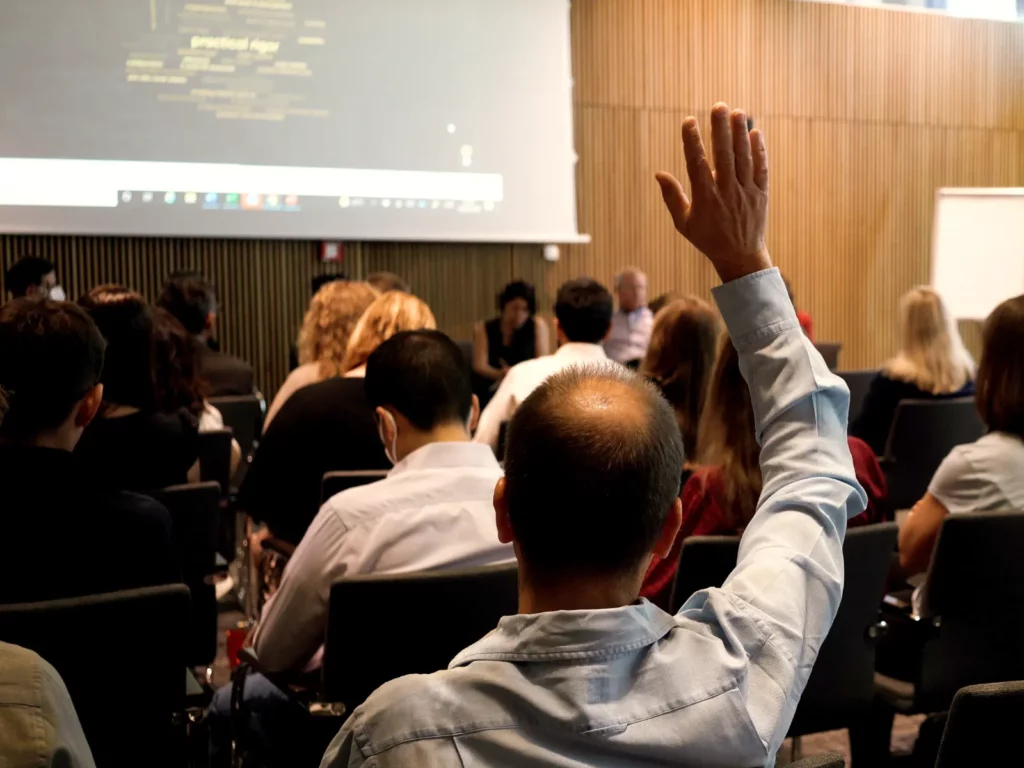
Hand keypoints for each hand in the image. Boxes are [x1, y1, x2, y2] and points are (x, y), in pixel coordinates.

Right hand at [656, 103, 771, 282]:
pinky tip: (756, 133)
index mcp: (705, 198)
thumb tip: (659, 174)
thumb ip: (672, 197)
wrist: (740, 257)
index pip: (697, 164)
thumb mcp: (684, 223)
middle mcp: (726, 193)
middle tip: (718, 106)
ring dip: (741, 134)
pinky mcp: (761, 194)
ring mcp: (746, 193)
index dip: (692, 141)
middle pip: (723, 155)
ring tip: (738, 112)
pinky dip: (759, 151)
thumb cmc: (708, 239)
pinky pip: (761, 169)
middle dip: (720, 129)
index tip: (689, 121)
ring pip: (743, 158)